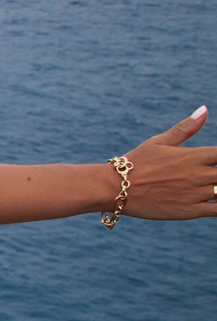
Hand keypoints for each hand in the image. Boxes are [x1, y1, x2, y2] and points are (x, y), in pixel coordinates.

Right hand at [124, 106, 216, 220]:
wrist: (114, 188)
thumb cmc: (136, 163)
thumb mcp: (159, 142)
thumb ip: (185, 128)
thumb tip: (205, 109)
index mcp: (194, 156)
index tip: (214, 160)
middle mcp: (198, 174)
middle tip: (211, 174)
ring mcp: (195, 194)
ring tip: (211, 186)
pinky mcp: (190, 211)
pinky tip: (215, 203)